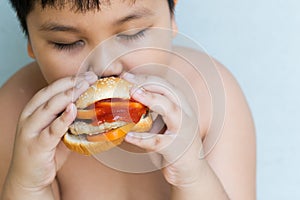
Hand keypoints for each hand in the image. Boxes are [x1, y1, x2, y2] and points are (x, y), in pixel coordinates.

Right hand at [5, 72, 96, 192]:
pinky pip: (51, 130)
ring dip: (67, 96)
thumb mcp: (56, 130)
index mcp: (34, 111)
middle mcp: (29, 117)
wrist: (29, 178)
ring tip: (83, 87)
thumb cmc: (45, 151)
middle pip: (50, 94)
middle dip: (70, 83)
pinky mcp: (37, 145)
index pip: (50, 90)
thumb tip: (90, 108)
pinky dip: (63, 119)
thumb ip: (67, 119)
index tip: (86, 75)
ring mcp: (31, 131)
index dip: (68, 80)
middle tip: (89, 77)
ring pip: (49, 108)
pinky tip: (73, 110)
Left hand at [122, 72, 203, 187]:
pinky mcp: (177, 149)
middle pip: (170, 91)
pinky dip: (141, 138)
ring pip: (171, 110)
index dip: (148, 78)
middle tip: (128, 81)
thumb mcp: (166, 124)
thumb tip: (130, 100)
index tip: (129, 75)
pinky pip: (157, 141)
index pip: (167, 85)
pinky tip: (128, 136)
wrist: (192, 172)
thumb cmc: (174, 146)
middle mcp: (186, 115)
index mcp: (183, 107)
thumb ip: (154, 112)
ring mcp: (184, 131)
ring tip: (133, 94)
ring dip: (152, 99)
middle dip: (149, 83)